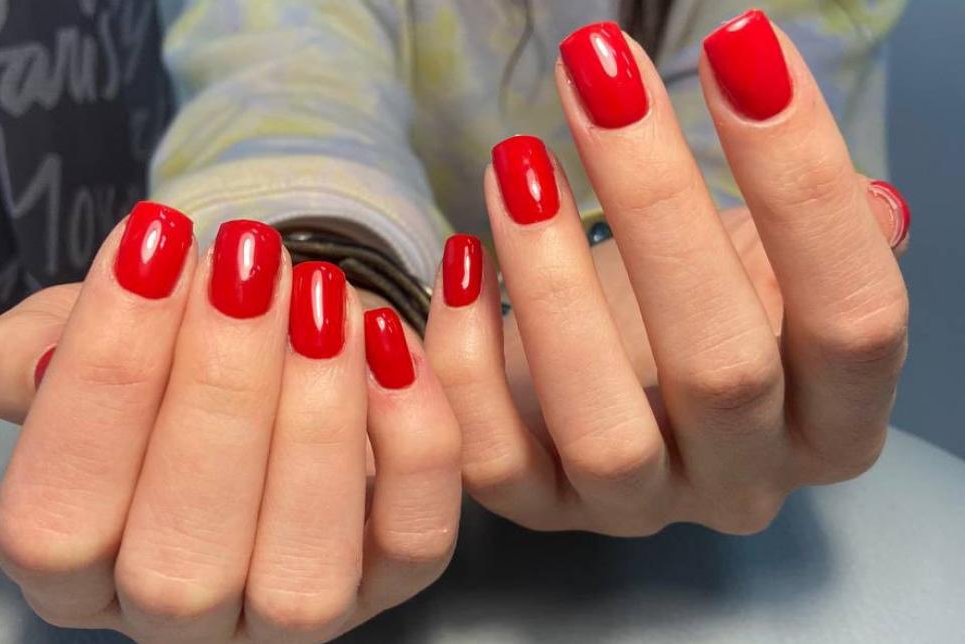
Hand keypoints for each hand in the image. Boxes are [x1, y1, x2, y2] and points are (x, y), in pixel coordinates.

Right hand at [0, 208, 460, 642]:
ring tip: (319, 294)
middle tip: (246, 267)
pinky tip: (386, 341)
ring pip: (305, 578)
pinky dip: (413, 440)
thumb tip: (51, 360)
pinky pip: (417, 541)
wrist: (267, 353)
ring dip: (317, 424)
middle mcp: (179, 617)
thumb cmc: (167, 356)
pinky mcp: (390, 580)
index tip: (154, 247)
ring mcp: (291, 617)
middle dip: (219, 395)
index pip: (59, 522)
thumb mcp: (77, 340)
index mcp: (76, 571)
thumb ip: (36, 353)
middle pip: (184, 567)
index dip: (104, 383)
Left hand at [425, 13, 908, 535]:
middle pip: (723, 369)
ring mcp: (640, 510)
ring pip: (604, 429)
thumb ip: (812, 245)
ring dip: (553, 285)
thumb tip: (874, 206)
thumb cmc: (691, 311)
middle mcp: (745, 481)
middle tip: (601, 76)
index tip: (742, 51)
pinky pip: (494, 461)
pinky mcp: (543, 512)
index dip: (804, 186)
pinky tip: (463, 259)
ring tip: (517, 162)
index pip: (855, 320)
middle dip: (659, 206)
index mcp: (833, 424)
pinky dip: (468, 360)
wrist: (608, 384)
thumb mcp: (766, 275)